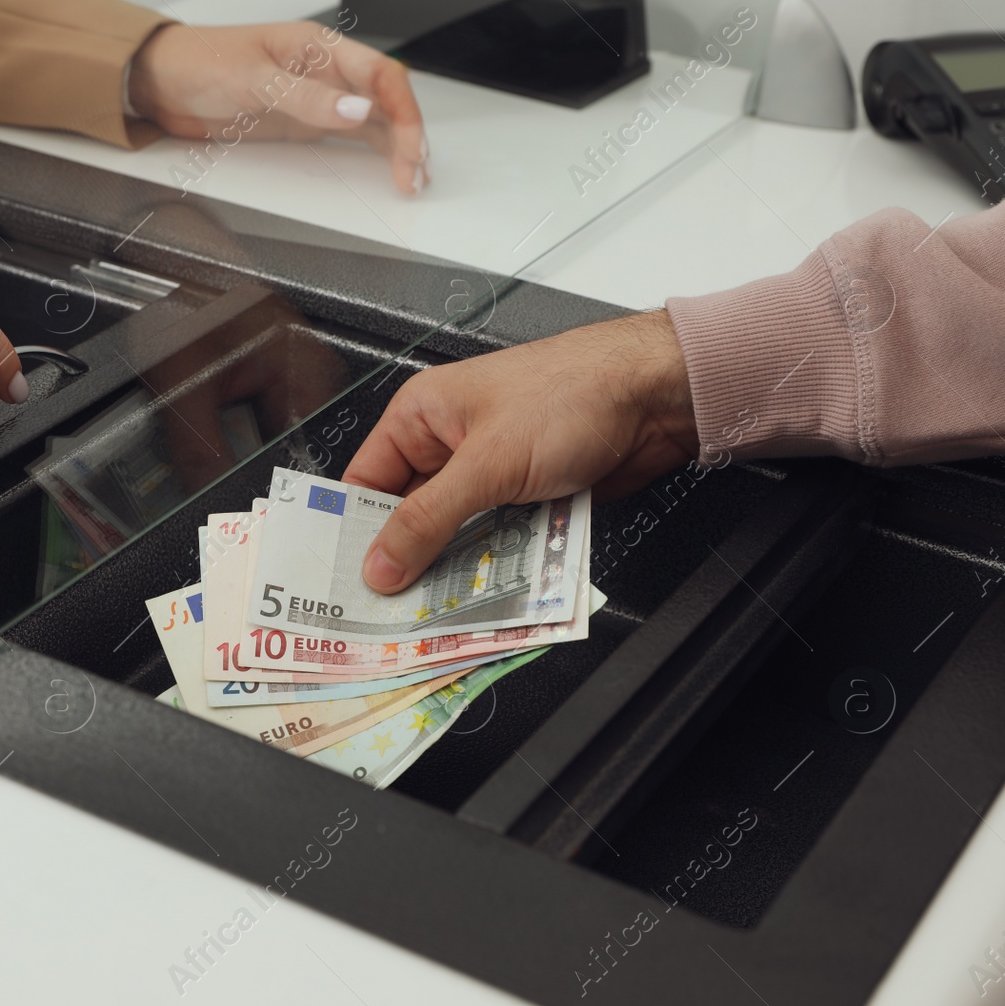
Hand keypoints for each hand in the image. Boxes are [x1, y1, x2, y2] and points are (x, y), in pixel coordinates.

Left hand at [127, 21, 428, 195]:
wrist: (163, 82)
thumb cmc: (201, 63)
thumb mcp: (255, 81)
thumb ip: (308, 97)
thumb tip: (358, 108)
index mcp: (320, 46)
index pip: (381, 74)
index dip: (403, 110)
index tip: (408, 145)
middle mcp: (325, 70)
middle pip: (385, 99)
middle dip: (408, 134)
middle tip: (415, 173)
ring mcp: (317, 97)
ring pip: (374, 119)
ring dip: (396, 147)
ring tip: (411, 178)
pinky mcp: (303, 121)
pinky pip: (350, 135)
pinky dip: (373, 152)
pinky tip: (387, 168)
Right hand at [342, 312, 698, 592]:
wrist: (655, 396)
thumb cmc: (571, 394)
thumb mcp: (486, 463)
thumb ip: (428, 519)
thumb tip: (380, 563)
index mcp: (421, 416)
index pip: (365, 483)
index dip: (355, 534)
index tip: (349, 583)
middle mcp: (450, 444)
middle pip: (410, 517)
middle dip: (409, 561)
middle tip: (394, 611)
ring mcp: (491, 472)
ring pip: (457, 535)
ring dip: (456, 568)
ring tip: (440, 610)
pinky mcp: (527, 496)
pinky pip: (498, 539)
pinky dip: (497, 564)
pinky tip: (493, 591)